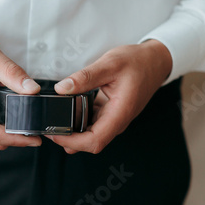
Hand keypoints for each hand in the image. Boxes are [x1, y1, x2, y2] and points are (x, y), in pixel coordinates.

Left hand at [46, 40, 171, 153]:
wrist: (156, 61)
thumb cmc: (138, 62)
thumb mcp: (110, 63)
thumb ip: (85, 77)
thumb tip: (61, 89)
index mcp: (119, 113)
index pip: (95, 140)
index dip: (72, 142)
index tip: (54, 134)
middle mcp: (117, 120)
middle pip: (91, 143)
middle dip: (68, 140)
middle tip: (48, 128)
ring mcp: (114, 118)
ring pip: (91, 135)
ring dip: (73, 133)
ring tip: (53, 122)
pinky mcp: (110, 113)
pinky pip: (93, 124)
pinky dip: (79, 123)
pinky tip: (66, 113)